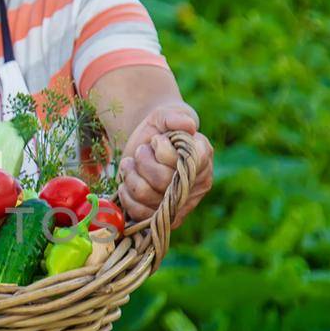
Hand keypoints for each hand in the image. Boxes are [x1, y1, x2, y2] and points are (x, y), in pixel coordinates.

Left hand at [116, 103, 213, 227]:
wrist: (145, 141)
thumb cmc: (161, 126)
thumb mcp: (166, 115)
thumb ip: (175, 117)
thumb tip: (189, 125)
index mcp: (203, 158)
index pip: (186, 162)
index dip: (164, 152)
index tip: (157, 140)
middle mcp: (196, 184)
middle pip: (163, 181)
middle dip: (143, 162)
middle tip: (140, 151)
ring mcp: (178, 204)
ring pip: (147, 196)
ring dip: (131, 176)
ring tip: (129, 164)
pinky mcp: (159, 216)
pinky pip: (140, 214)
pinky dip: (126, 195)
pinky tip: (125, 182)